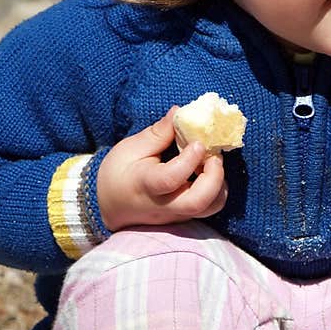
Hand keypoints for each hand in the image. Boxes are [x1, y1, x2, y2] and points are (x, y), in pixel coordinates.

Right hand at [97, 108, 227, 231]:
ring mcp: (176, 214)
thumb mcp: (130, 149)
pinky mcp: (185, 217)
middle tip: (214, 156)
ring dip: (220, 184)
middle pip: (198, 202)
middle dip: (215, 177)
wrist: (110, 206)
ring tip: (211, 163)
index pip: (170, 178)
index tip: (197, 142)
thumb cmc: (118, 174)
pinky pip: (209, 207)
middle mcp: (164, 204)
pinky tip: (206, 172)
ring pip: (210, 208)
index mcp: (145, 185)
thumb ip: (157, 134)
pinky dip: (216, 188)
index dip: (189, 160)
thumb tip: (179, 113)